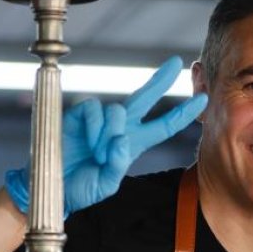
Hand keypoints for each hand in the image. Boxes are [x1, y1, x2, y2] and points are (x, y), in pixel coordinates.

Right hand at [5, 57, 208, 215]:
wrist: (50, 189)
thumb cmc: (79, 187)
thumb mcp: (106, 184)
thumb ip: (117, 166)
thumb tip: (121, 140)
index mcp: (133, 144)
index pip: (163, 126)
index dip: (182, 114)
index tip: (202, 100)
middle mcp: (119, 128)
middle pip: (144, 98)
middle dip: (160, 80)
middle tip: (177, 62)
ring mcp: (99, 120)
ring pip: (119, 110)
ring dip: (112, 133)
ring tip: (99, 153)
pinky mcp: (78, 114)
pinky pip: (95, 109)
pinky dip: (94, 126)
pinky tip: (87, 141)